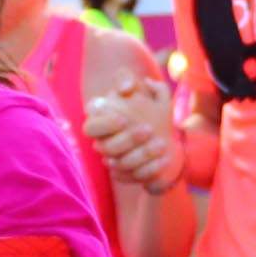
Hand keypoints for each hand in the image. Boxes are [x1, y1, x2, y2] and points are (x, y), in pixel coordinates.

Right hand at [83, 77, 182, 193]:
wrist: (161, 133)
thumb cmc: (142, 106)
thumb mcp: (136, 88)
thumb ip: (126, 78)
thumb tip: (126, 87)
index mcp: (99, 123)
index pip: (90, 128)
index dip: (105, 125)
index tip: (124, 118)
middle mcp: (102, 144)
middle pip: (106, 148)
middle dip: (128, 140)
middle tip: (149, 129)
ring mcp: (112, 161)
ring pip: (120, 164)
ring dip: (142, 154)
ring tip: (162, 143)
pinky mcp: (126, 175)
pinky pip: (134, 177)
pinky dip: (150, 169)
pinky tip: (164, 159)